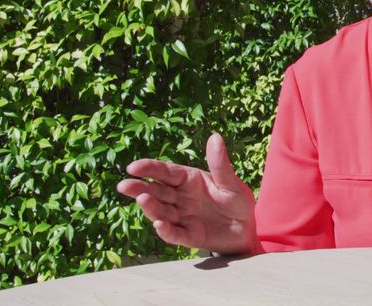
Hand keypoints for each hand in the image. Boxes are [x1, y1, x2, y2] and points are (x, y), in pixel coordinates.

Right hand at [116, 133, 256, 254]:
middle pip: (156, 192)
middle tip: (123, 186)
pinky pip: (176, 234)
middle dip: (139, 188)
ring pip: (162, 212)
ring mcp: (183, 218)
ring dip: (151, 207)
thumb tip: (215, 136)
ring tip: (142, 199)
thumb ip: (220, 164)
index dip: (148, 169)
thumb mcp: (231, 182)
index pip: (165, 172)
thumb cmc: (238, 202)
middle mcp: (180, 198)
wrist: (247, 229)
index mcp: (188, 180)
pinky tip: (160, 225)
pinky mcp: (190, 236)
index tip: (132, 167)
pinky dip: (167, 231)